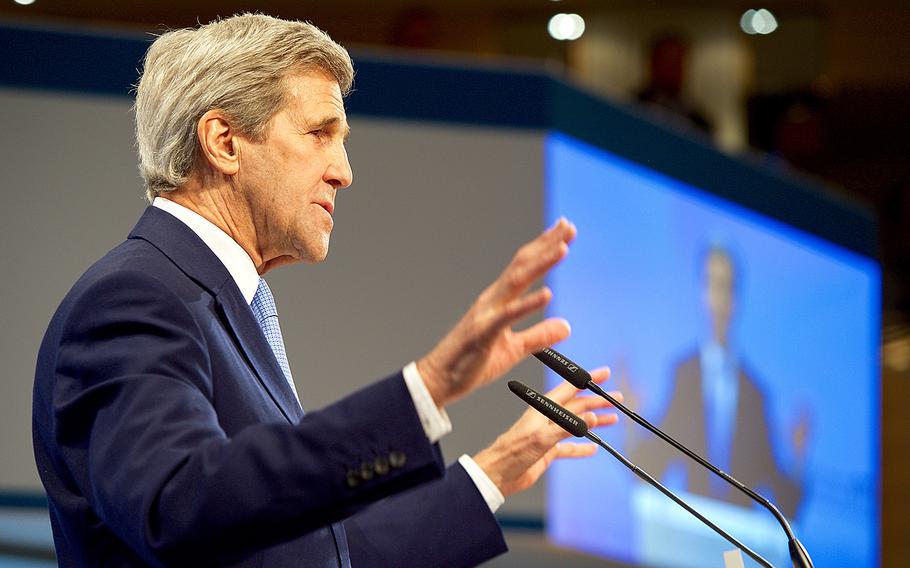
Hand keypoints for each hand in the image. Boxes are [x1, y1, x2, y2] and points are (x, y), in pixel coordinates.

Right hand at [417, 218, 576, 407]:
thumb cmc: (472, 362)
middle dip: (546, 244)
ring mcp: (487, 313)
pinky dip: (528, 304)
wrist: (440, 379)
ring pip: (517, 281)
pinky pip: (509, 315)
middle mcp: (493, 299)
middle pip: (523, 265)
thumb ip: (540, 335)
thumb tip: (566, 326)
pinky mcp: (484, 332)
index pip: (525, 266)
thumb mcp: (514, 350)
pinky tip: (548, 294)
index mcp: (499, 300)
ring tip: (563, 248)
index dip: (545, 246)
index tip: (565, 229)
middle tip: (569, 225)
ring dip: (541, 263)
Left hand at [472, 367, 620, 496]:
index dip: (588, 380)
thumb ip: (568, 427)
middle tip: (617, 399)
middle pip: (577, 406)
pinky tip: (593, 448)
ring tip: (613, 420)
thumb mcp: (543, 438)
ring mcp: (548, 434)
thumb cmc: (513, 452)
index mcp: (544, 408)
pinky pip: (569, 447)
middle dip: (597, 402)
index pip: (570, 389)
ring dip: (594, 422)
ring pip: (576, 425)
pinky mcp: (547, 451)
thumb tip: (592, 416)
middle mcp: (547, 418)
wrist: (498, 473)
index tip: (605, 374)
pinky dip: (581, 448)